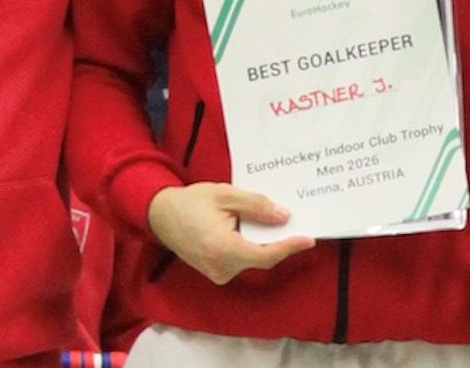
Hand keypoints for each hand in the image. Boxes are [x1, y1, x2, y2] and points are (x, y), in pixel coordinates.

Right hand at [146, 182, 314, 284]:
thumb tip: (283, 217)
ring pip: (252, 259)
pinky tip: (255, 230)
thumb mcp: (226, 195)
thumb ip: (256, 206)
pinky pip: (242, 260)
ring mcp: (217, 274)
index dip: (289, 247)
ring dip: (264, 243)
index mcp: (223, 249)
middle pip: (261, 257)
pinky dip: (252, 247)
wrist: (160, 215)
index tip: (308, 239)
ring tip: (275, 222)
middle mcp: (221, 268)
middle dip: (278, 241)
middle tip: (296, 223)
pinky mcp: (216, 273)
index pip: (266, 254)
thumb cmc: (191, 202)